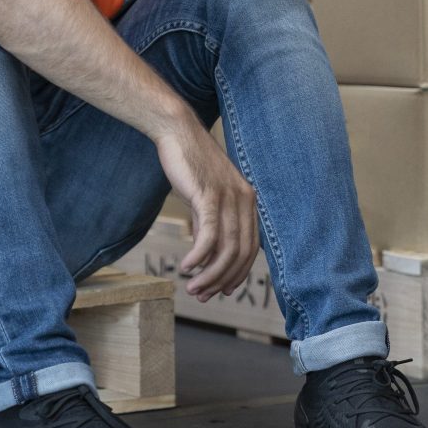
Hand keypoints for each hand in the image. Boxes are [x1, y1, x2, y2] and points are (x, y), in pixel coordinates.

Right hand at [154, 114, 257, 301]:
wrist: (177, 132)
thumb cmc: (189, 165)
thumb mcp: (204, 198)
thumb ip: (209, 226)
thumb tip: (205, 260)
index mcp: (248, 201)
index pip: (250, 248)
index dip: (237, 273)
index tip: (222, 290)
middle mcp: (244, 200)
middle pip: (241, 253)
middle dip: (222, 279)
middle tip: (202, 295)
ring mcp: (228, 197)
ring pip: (226, 249)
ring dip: (210, 275)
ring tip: (193, 288)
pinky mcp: (209, 195)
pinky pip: (208, 236)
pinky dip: (199, 257)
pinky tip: (187, 268)